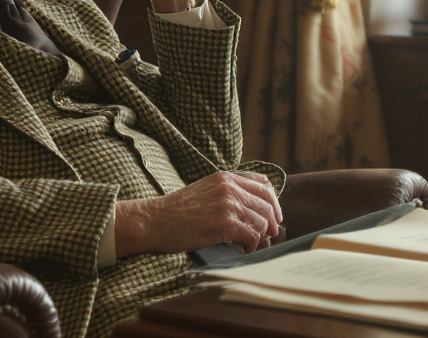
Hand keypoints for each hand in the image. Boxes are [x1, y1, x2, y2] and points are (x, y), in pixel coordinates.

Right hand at [113, 172, 282, 257]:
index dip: (273, 201)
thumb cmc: (176, 212)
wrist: (154, 220)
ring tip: (250, 244)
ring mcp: (228, 204)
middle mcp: (229, 187)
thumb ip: (227, 193)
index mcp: (225, 177)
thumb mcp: (205, 191)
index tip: (273, 216)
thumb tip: (253, 209)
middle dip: (272, 222)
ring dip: (261, 236)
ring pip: (262, 220)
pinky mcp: (225, 223)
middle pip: (266, 203)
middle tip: (269, 235)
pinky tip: (244, 249)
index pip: (263, 183)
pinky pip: (253, 235)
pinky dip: (252, 245)